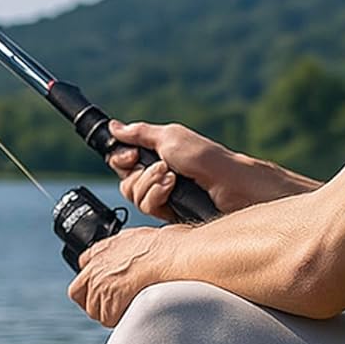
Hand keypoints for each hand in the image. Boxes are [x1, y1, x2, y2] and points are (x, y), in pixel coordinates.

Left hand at [67, 224, 176, 326]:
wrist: (170, 257)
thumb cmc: (163, 246)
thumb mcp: (136, 236)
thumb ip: (123, 245)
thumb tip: (130, 248)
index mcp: (100, 250)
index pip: (83, 265)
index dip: (92, 277)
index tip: (103, 284)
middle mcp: (95, 269)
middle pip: (79, 292)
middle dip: (93, 299)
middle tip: (111, 303)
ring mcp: (100, 287)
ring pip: (94, 309)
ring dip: (107, 312)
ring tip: (127, 308)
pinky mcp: (109, 305)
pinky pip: (109, 320)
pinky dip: (119, 319)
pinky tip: (132, 312)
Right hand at [106, 119, 292, 219]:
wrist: (230, 186)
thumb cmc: (206, 160)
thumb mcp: (171, 137)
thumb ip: (139, 134)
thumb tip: (114, 127)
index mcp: (159, 156)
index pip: (123, 160)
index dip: (121, 158)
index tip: (131, 155)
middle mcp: (159, 177)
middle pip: (125, 179)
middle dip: (140, 173)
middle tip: (162, 168)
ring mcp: (165, 198)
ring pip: (133, 196)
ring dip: (151, 184)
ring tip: (173, 179)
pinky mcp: (170, 216)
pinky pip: (146, 210)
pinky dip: (157, 197)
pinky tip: (173, 191)